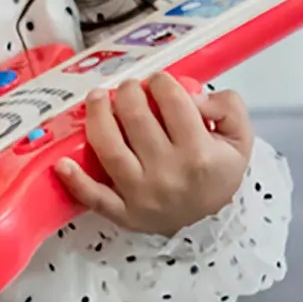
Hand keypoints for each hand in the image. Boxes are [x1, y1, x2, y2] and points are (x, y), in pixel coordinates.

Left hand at [59, 75, 252, 234]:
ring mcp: (141, 195)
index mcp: (199, 153)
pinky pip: (94, 197)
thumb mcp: (240, 138)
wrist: (210, 220)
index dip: (161, 81)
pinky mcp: (123, 213)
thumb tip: (193, 95)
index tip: (158, 82)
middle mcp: (168, 173)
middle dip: (128, 90)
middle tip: (128, 88)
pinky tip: (62, 163)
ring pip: (109, 146)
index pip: (172, 101)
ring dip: (97, 114)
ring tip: (97, 98)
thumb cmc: (218, 173)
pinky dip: (75, 181)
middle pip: (136, 116)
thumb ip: (227, 107)